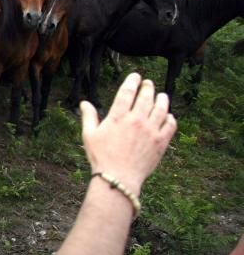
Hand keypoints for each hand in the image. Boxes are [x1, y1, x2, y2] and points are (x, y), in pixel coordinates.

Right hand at [80, 73, 175, 195]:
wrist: (118, 178)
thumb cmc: (101, 157)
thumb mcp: (89, 135)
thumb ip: (88, 117)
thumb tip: (84, 103)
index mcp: (118, 117)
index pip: (127, 92)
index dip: (132, 81)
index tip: (135, 76)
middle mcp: (136, 120)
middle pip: (146, 96)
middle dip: (148, 87)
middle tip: (148, 83)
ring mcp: (151, 130)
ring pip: (161, 107)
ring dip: (162, 99)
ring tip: (161, 96)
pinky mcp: (161, 142)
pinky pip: (171, 124)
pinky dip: (170, 118)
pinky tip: (168, 116)